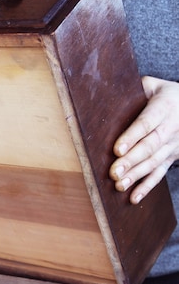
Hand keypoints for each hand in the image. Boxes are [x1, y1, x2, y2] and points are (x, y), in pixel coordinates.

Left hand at [110, 76, 178, 203]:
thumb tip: (110, 91)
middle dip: (131, 161)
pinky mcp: (171, 157)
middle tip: (113, 172)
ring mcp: (172, 145)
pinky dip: (147, 187)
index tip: (117, 148)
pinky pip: (159, 173)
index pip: (146, 124)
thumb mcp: (155, 85)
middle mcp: (170, 128)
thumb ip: (138, 88)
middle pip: (150, 147)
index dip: (132, 136)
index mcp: (164, 107)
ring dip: (136, 175)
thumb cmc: (165, 94)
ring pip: (154, 162)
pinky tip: (133, 197)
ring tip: (119, 185)